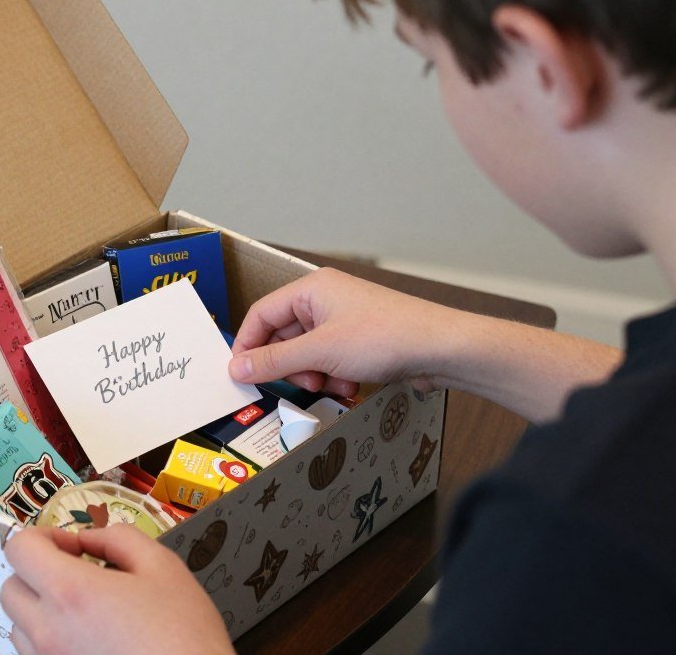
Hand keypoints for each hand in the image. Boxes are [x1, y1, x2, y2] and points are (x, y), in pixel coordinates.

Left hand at [0, 525, 233, 654]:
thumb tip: (91, 538)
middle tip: (76, 571)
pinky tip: (86, 635)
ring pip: (18, 624)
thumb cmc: (182, 636)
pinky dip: (49, 637)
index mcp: (71, 592)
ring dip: (41, 606)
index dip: (42, 536)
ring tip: (84, 607)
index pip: (19, 549)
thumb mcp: (162, 566)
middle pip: (10, 587)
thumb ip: (119, 538)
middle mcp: (48, 631)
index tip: (71, 545)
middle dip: (38, 570)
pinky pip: (34, 653)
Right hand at [228, 267, 455, 395]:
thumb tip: (236, 366)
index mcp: (311, 289)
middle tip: (302, 384)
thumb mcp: (320, 352)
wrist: (439, 349)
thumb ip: (274, 360)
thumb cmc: (384, 337)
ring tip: (333, 384)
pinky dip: (334, 376)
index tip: (240, 373)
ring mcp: (343, 320)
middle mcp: (325, 300)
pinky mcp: (359, 340)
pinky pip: (329, 360)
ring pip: (307, 353)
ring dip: (314, 375)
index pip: (262, 314)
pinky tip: (351, 384)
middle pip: (284, 336)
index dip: (248, 345)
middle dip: (291, 366)